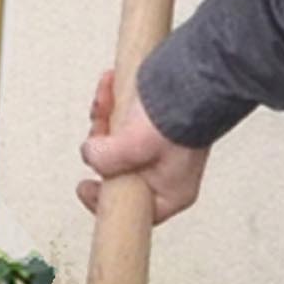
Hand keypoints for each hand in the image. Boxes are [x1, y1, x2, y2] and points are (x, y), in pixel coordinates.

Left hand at [79, 66, 206, 225]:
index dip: (103, 200)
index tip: (86, 187)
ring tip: (106, 101)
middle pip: (118, 172)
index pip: (131, 210)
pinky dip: (112, 104)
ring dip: (104, 119)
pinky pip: (124, 121)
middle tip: (98, 132)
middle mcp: (165, 173)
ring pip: (117, 144)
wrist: (198, 73)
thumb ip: (106, 159)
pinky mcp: (153, 125)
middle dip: (101, 147)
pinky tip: (109, 87)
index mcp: (170, 191)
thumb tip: (90, 156)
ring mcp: (158, 149)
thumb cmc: (181, 113)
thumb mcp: (135, 146)